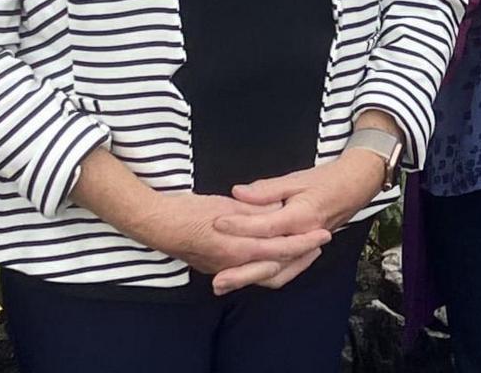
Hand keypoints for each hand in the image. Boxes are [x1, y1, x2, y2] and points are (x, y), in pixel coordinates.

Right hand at [131, 191, 330, 283]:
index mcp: (237, 247)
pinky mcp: (218, 270)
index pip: (280, 248)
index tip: (323, 234)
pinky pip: (251, 274)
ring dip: (288, 266)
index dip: (304, 242)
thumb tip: (280, 211)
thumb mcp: (226, 204)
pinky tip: (276, 257)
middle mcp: (234, 265)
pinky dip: (269, 268)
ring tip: (305, 252)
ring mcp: (225, 270)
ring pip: (265, 276)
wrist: (157, 225)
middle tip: (319, 246)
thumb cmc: (189, 211)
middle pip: (277, 269)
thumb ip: (254, 211)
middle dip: (301, 259)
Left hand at [210, 156, 388, 292]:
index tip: (217, 223)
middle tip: (216, 280)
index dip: (241, 225)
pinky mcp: (304, 253)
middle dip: (241, 272)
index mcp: (302, 216)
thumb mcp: (296, 179)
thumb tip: (238, 193)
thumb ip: (266, 189)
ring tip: (224, 285)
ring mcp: (305, 249)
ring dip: (250, 280)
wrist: (354, 187)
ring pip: (278, 273)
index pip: (266, 226)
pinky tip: (246, 279)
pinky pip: (285, 272)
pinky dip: (266, 277)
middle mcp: (304, 238)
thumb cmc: (325, 181)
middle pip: (270, 261)